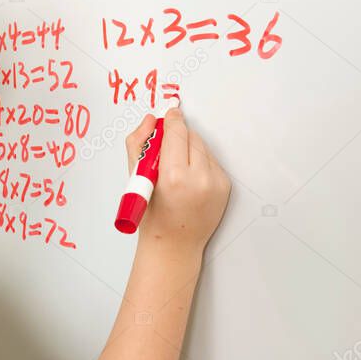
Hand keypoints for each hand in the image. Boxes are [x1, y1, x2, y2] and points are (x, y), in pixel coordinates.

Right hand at [125, 106, 230, 252]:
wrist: (174, 245)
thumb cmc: (152, 216)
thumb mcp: (135, 178)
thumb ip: (138, 143)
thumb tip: (151, 119)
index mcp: (173, 176)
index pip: (177, 132)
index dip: (172, 120)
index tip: (169, 114)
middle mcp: (199, 179)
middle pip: (191, 136)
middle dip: (179, 137)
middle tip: (166, 151)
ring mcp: (215, 183)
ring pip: (203, 147)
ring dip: (190, 149)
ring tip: (177, 169)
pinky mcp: (225, 187)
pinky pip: (212, 161)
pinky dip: (201, 163)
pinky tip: (189, 179)